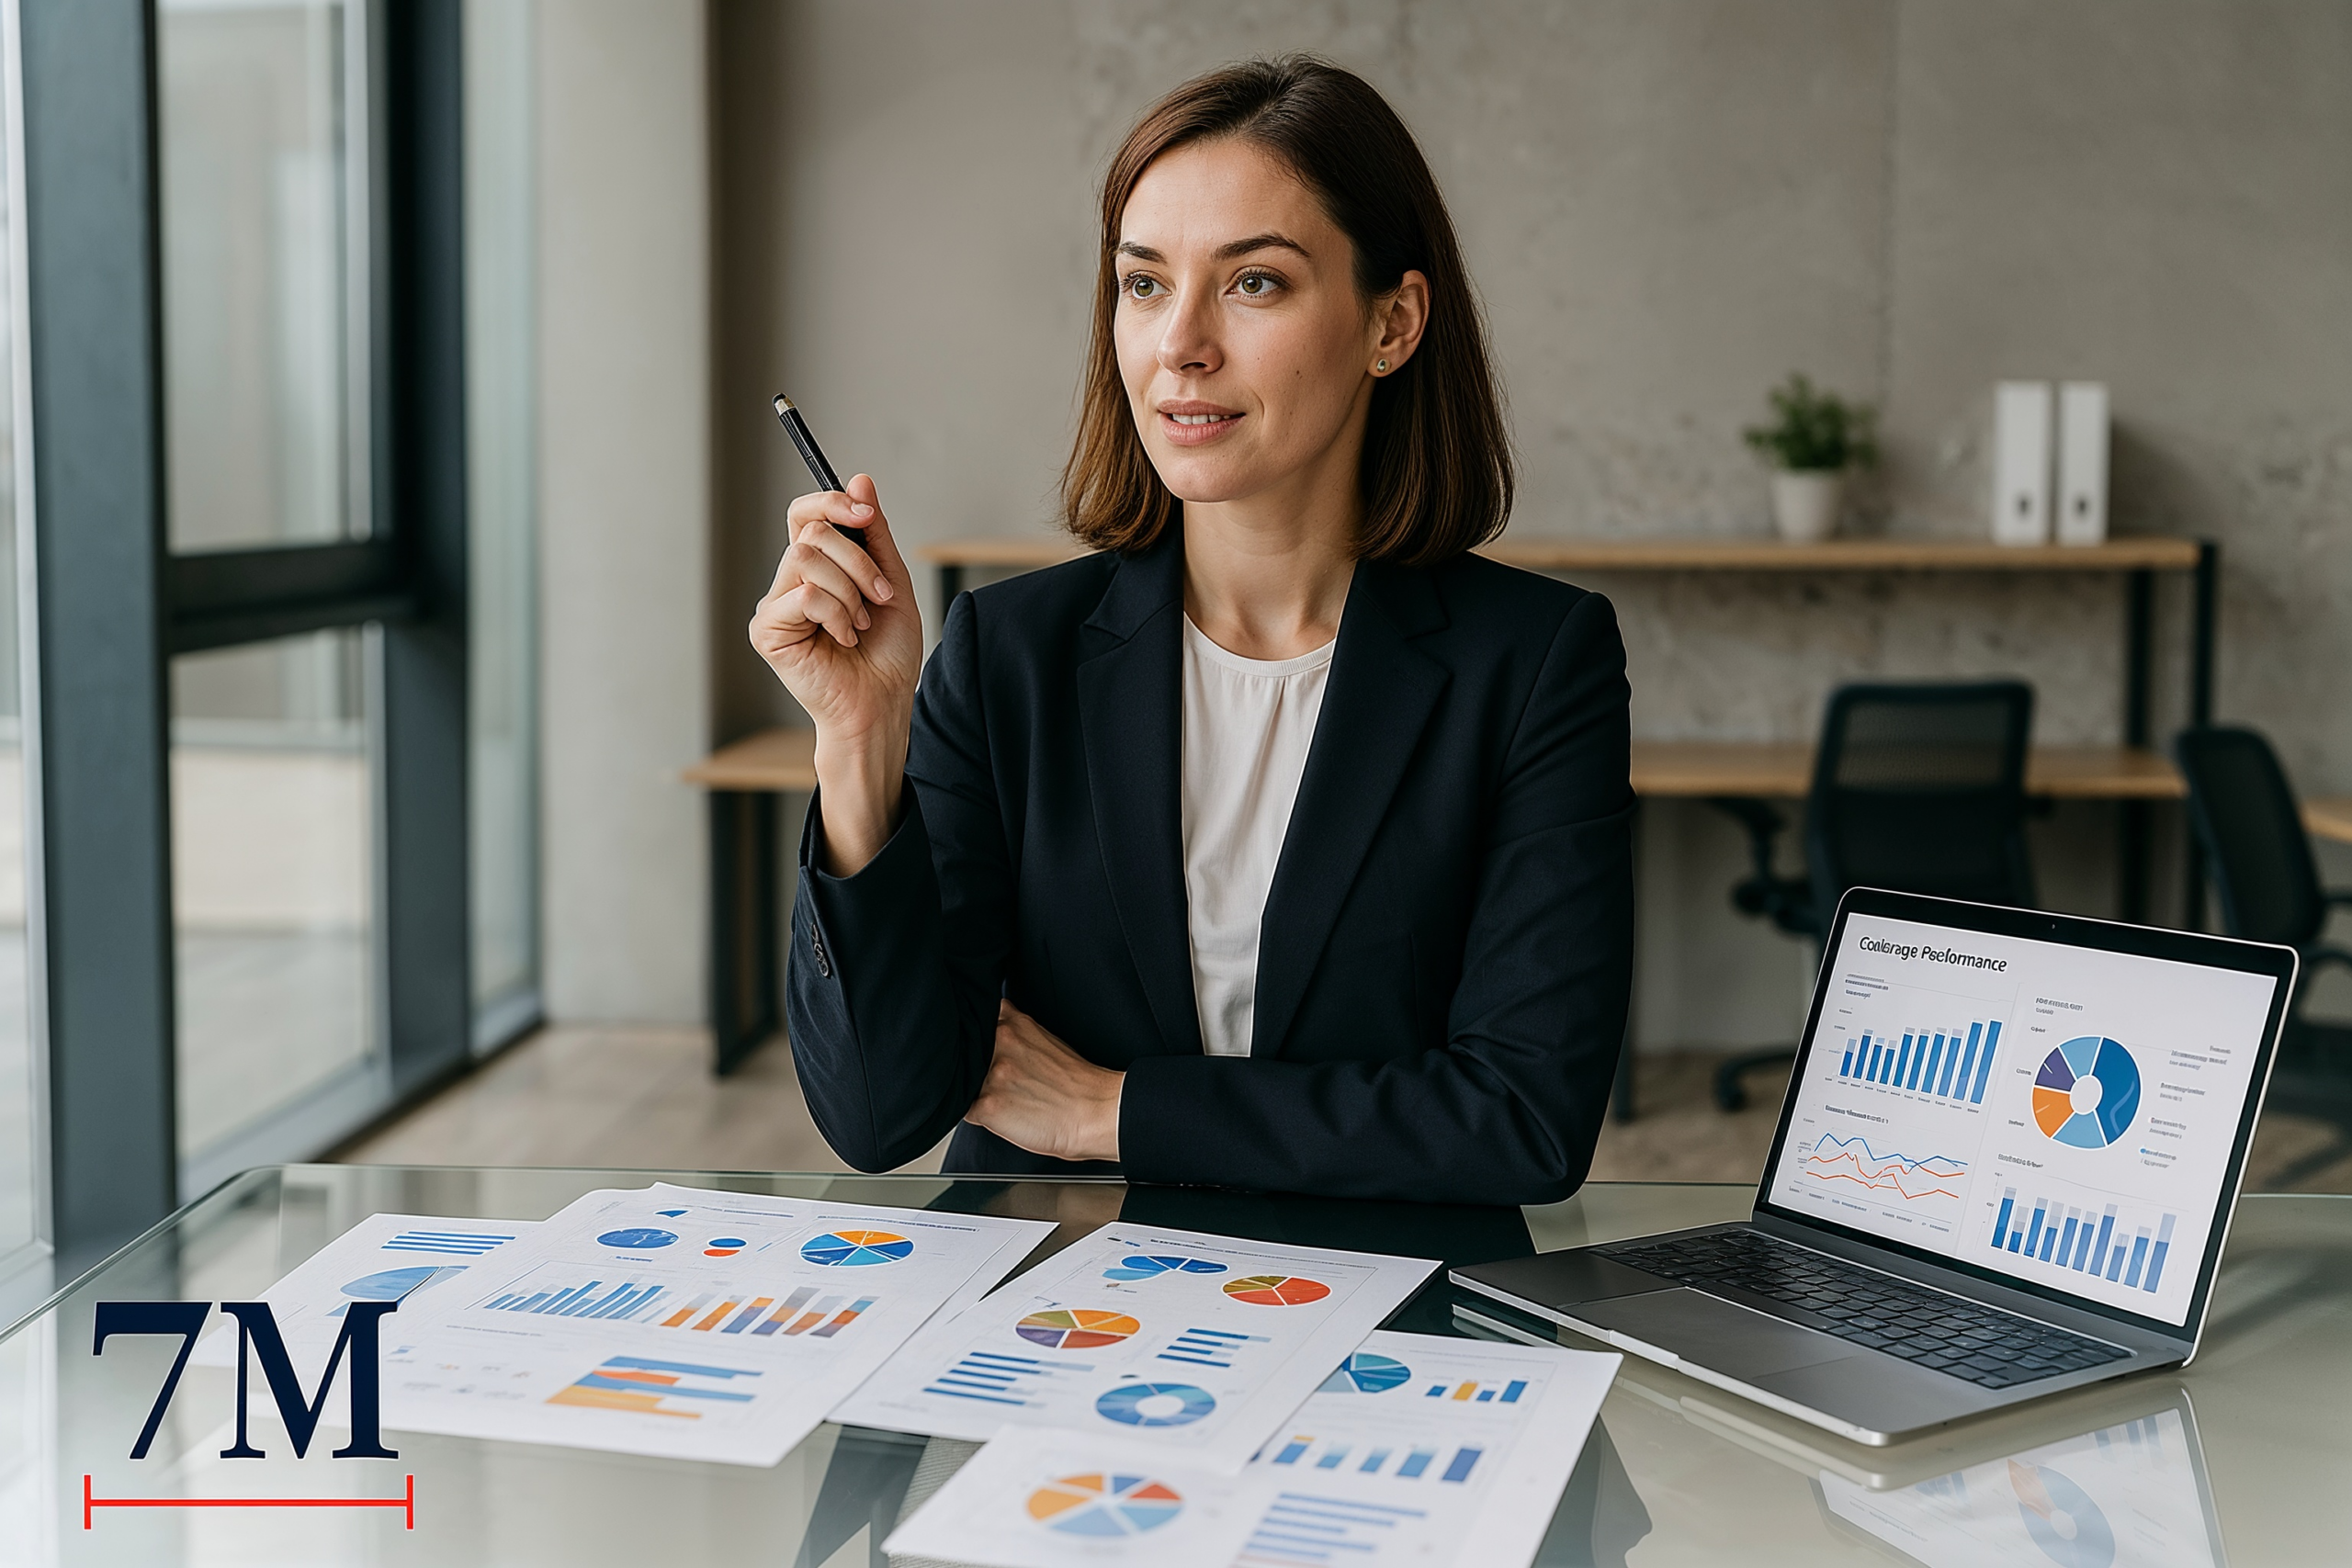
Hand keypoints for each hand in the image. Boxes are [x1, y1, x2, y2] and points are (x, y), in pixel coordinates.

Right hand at [748, 474, 923, 871]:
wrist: (883, 704)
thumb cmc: (887, 654)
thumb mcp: (892, 582)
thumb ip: (874, 534)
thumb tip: (860, 479)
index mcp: (817, 568)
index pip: (806, 513)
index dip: (831, 501)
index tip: (866, 513)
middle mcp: (790, 581)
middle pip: (811, 530)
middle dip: (858, 558)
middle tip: (882, 594)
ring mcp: (776, 605)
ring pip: (808, 559)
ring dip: (851, 590)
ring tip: (862, 624)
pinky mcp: (768, 631)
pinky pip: (805, 594)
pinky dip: (837, 614)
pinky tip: (844, 640)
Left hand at [967, 1001, 1123, 1162]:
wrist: (1095, 1113)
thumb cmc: (1077, 1081)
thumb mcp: (1046, 1037)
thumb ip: (1015, 1025)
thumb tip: (998, 1015)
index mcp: (1011, 1026)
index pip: (973, 1026)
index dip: (976, 1041)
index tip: (984, 1052)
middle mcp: (999, 1047)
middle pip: (965, 1055)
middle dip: (975, 1067)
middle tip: (1004, 1082)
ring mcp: (991, 1077)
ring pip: (964, 1083)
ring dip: (977, 1092)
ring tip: (1006, 1100)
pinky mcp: (988, 1108)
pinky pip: (965, 1112)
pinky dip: (979, 1115)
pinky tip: (1001, 1115)